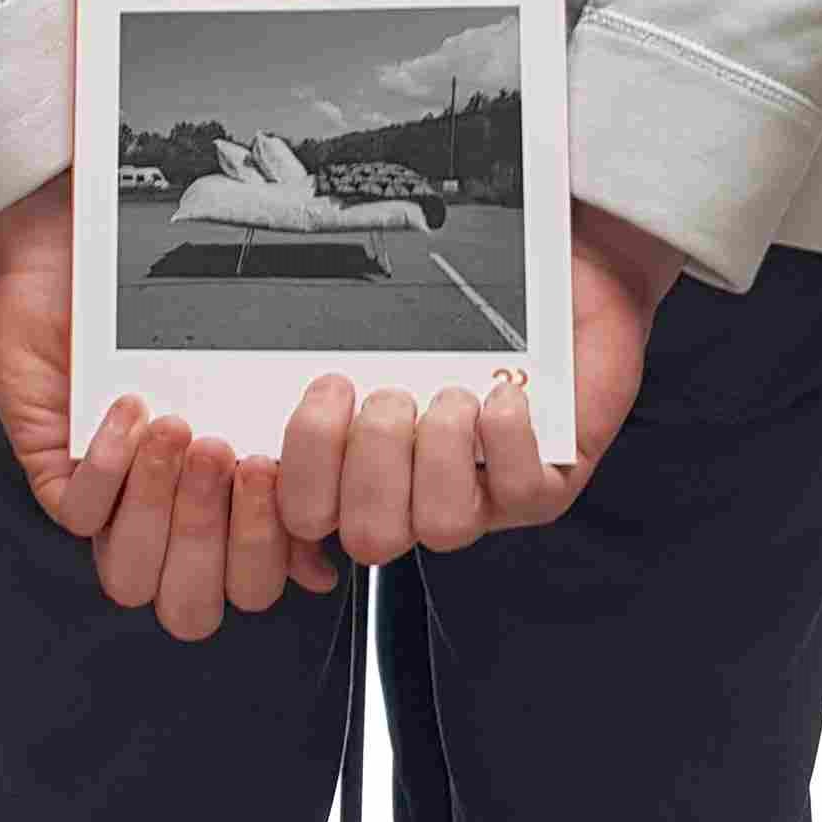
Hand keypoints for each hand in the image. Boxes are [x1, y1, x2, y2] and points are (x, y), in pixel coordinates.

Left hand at [0, 172, 333, 640]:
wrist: (92, 249)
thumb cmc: (177, 316)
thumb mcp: (247, 386)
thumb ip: (290, 473)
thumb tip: (321, 558)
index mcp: (223, 514)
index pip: (247, 590)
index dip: (265, 554)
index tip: (277, 474)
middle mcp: (166, 521)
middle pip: (188, 606)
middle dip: (214, 538)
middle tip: (227, 455)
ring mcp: (109, 505)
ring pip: (129, 573)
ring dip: (159, 506)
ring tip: (179, 431)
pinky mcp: (55, 472)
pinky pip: (77, 512)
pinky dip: (108, 466)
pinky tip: (131, 409)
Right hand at [276, 202, 680, 557]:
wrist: (556, 285)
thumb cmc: (460, 307)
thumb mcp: (375, 324)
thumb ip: (318, 355)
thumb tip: (265, 374)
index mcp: (351, 463)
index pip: (297, 520)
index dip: (280, 498)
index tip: (268, 444)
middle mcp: (411, 495)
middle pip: (365, 536)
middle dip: (368, 455)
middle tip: (387, 395)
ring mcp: (478, 501)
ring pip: (440, 525)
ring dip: (441, 446)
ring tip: (453, 393)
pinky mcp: (542, 490)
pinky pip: (517, 490)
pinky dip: (506, 434)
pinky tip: (503, 392)